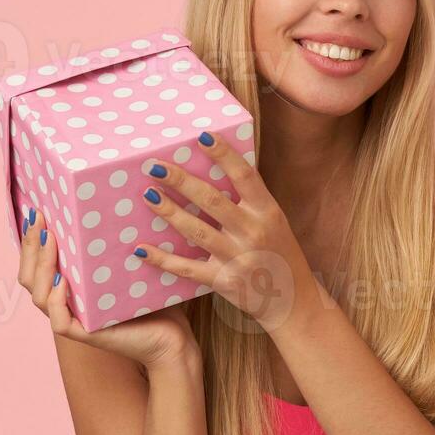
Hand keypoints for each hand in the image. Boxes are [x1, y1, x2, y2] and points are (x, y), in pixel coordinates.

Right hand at [16, 206, 197, 369]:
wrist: (173, 337)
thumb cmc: (152, 299)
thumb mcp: (128, 264)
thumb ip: (112, 244)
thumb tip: (108, 199)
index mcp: (70, 287)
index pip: (37, 264)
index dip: (31, 241)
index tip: (37, 211)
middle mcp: (66, 304)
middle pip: (30, 278)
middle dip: (30, 246)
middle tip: (39, 218)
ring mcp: (74, 320)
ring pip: (39, 297)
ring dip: (41, 267)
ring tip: (50, 241)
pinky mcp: (87, 335)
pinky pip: (59, 321)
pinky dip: (57, 300)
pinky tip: (63, 281)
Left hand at [134, 131, 314, 334]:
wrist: (292, 299)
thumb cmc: (279, 251)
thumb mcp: (273, 219)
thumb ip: (249, 198)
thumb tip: (218, 165)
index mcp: (266, 210)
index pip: (244, 175)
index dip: (223, 154)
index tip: (201, 136)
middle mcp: (253, 231)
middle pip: (213, 200)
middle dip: (182, 181)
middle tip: (155, 167)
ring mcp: (238, 258)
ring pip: (197, 231)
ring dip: (170, 212)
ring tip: (148, 195)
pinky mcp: (223, 280)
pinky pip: (188, 268)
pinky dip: (163, 259)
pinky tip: (141, 248)